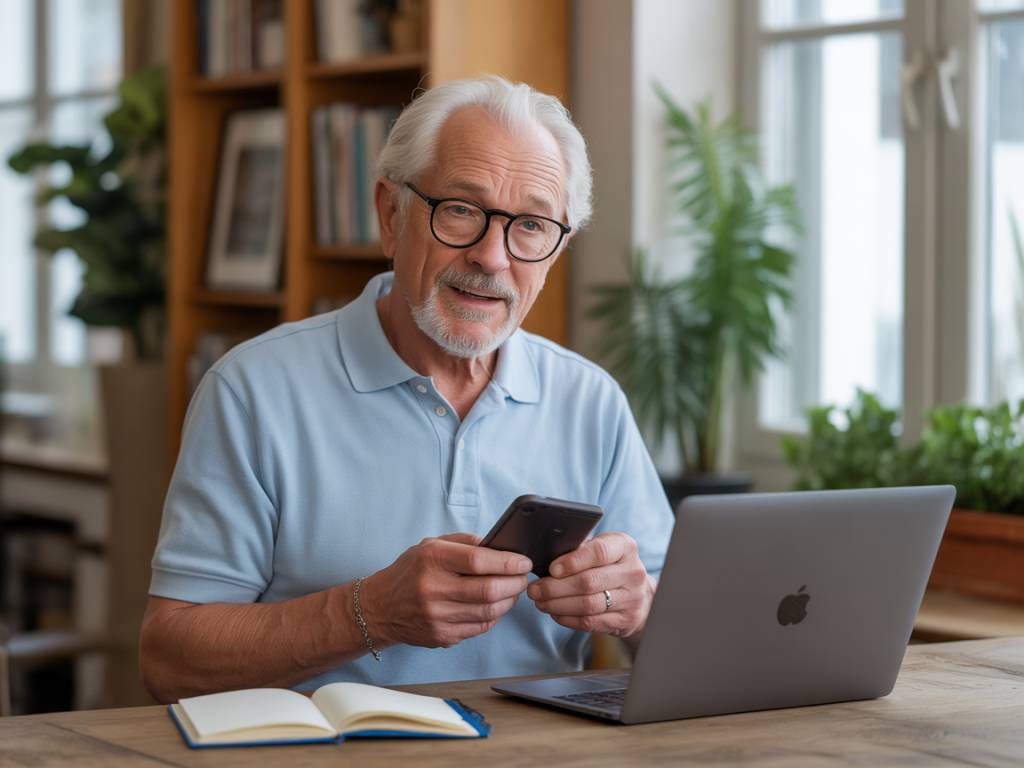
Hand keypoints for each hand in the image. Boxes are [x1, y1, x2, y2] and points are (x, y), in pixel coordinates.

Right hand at [361, 534, 530, 648]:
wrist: (380, 608)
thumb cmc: (409, 572)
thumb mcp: (430, 545)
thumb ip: (465, 543)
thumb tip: (500, 548)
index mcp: (432, 560)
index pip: (479, 561)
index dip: (507, 563)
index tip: (523, 562)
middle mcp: (433, 589)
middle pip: (488, 590)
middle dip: (514, 583)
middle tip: (522, 577)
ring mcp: (437, 616)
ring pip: (488, 612)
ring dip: (508, 601)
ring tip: (512, 590)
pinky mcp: (442, 636)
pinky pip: (479, 627)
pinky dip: (494, 616)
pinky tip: (496, 605)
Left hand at [527, 532, 654, 637]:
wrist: (639, 594)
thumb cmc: (610, 566)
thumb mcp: (602, 549)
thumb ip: (580, 550)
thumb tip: (546, 557)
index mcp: (625, 547)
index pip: (599, 552)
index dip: (573, 561)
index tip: (552, 569)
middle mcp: (632, 572)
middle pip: (589, 582)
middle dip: (556, 587)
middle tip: (535, 589)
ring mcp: (632, 598)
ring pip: (588, 605)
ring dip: (558, 605)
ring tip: (540, 602)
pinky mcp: (625, 620)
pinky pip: (591, 622)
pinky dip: (568, 618)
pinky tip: (555, 613)